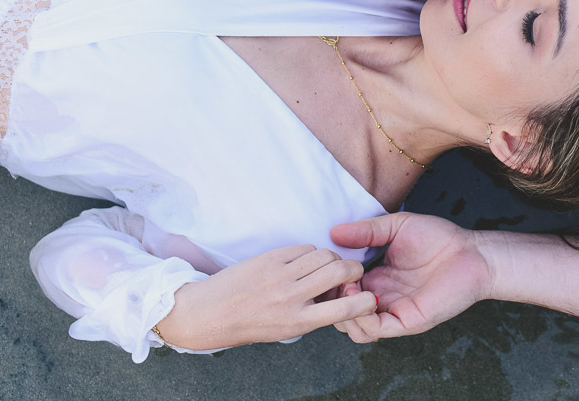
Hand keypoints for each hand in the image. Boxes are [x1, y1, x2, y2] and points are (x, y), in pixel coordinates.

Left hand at [155, 245, 373, 349]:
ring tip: (325, 265)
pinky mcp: (269, 258)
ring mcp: (279, 276)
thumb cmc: (247, 325)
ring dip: (331, 258)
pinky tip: (304, 260)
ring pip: (323, 255)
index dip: (364, 302)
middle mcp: (290, 298)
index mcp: (296, 323)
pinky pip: (303, 248)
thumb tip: (338, 295)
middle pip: (338, 272)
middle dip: (353, 269)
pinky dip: (310, 252)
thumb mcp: (284, 331)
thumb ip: (312, 315)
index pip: (343, 310)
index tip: (369, 298)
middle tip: (351, 272)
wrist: (208, 313)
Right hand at [329, 212, 490, 342]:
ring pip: (353, 328)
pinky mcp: (405, 321)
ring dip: (343, 310)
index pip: (341, 288)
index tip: (322, 265)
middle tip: (332, 280)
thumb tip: (333, 231)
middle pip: (341, 311)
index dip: (328, 281)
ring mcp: (392, 312)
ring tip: (349, 288)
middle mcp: (381, 297)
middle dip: (330, 298)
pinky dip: (361, 319)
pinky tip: (363, 297)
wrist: (471, 253)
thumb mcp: (396, 227)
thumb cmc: (438, 239)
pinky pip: (374, 331)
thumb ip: (366, 231)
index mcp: (376, 277)